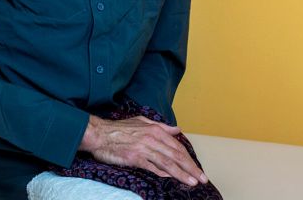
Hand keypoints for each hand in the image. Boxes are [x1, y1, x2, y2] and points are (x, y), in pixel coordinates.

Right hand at [79, 115, 207, 186]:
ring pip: (168, 162)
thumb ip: (161, 127)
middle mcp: (151, 138)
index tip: (198, 168)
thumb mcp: (141, 121)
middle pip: (176, 155)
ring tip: (193, 182)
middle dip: (191, 167)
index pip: (177, 146)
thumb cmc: (120, 129)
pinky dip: (164, 174)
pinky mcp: (135, 158)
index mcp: (154, 129)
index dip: (189, 158)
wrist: (100, 134)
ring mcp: (144, 148)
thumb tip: (177, 130)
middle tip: (202, 178)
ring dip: (182, 173)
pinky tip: (172, 180)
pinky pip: (153, 167)